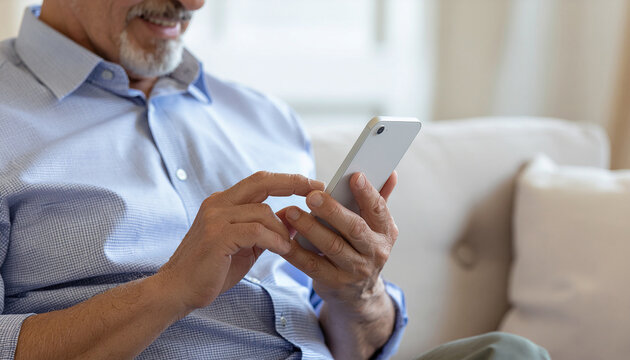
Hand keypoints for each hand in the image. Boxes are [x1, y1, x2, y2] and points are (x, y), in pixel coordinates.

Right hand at [156, 172, 324, 313]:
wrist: (177, 290)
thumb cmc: (211, 270)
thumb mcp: (245, 246)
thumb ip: (267, 231)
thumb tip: (295, 221)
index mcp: (223, 202)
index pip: (260, 181)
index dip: (288, 180)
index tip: (313, 184)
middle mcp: (218, 203)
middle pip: (262, 181)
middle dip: (293, 183)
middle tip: (318, 189)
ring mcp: (216, 218)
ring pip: (263, 211)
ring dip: (282, 229)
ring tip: (287, 246)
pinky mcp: (217, 236)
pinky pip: (256, 231)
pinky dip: (273, 240)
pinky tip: (281, 249)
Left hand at [278, 172, 398, 357]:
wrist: (359, 295)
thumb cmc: (363, 249)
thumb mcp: (376, 229)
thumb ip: (379, 200)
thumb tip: (391, 173)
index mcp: (385, 232)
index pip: (378, 210)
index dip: (367, 193)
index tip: (354, 176)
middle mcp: (374, 252)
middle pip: (354, 228)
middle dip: (333, 210)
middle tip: (312, 196)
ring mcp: (355, 270)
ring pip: (332, 246)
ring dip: (310, 228)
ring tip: (291, 212)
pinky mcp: (333, 282)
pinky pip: (311, 265)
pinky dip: (295, 251)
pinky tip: (282, 238)